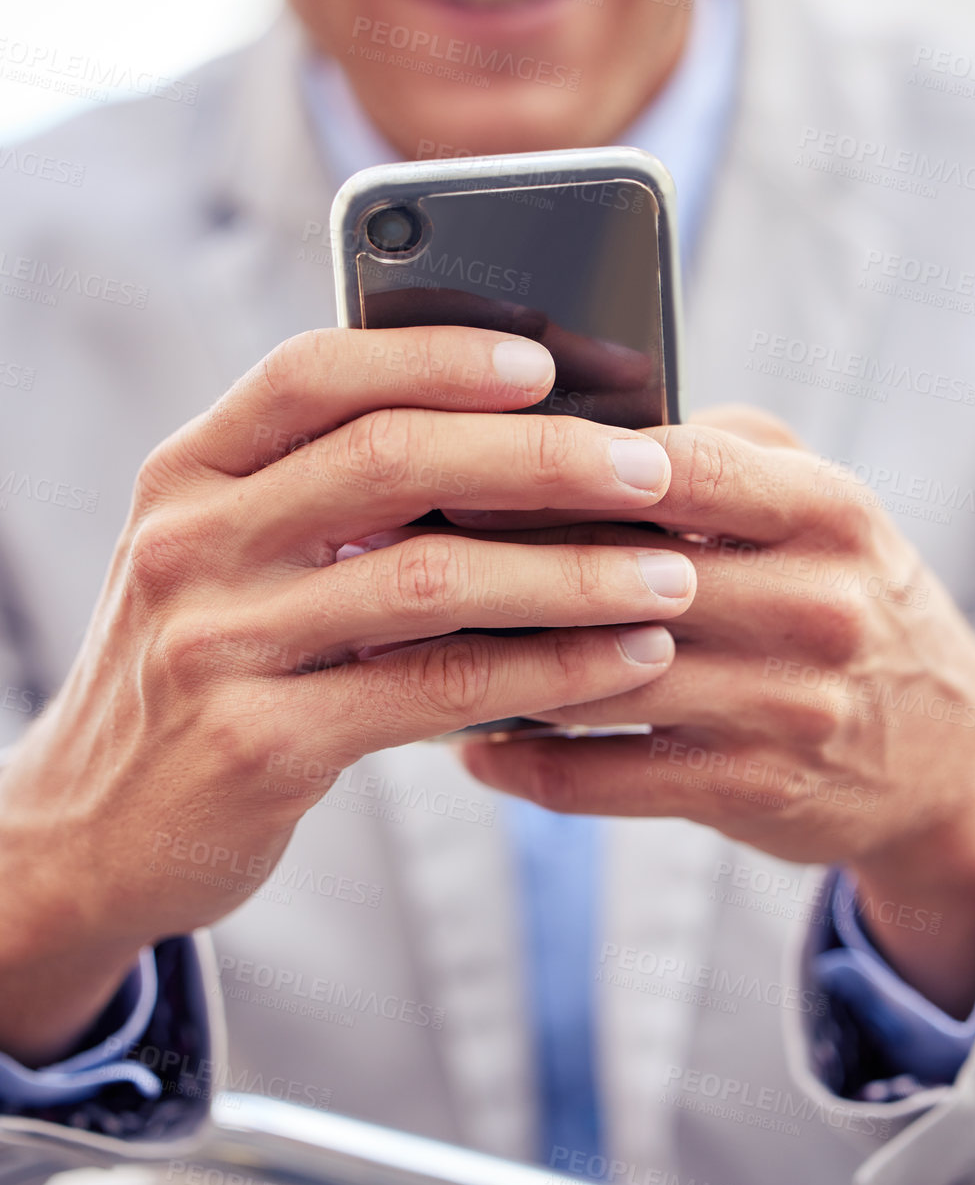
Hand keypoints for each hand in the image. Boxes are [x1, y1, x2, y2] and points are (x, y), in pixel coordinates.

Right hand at [0, 328, 697, 1061]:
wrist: (91, 830)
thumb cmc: (201, 675)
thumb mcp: (228, 568)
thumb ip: (322, 504)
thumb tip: (513, 449)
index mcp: (187, 477)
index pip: (315, 375)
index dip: (436, 355)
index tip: (547, 359)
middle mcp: (190, 545)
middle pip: (387, 461)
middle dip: (539, 459)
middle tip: (652, 468)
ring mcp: (217, 645)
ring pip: (428, 580)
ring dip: (571, 574)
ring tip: (673, 576)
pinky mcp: (258, 745)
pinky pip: (435, 691)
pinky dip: (544, 671)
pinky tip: (620, 662)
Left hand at [458, 407, 974, 1017]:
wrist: (946, 752)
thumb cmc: (847, 599)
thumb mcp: (821, 509)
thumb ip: (720, 456)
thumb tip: (572, 427)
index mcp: (828, 512)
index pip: (682, 466)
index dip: (561, 461)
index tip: (463, 452)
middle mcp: (816, 606)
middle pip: (623, 577)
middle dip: (501, 564)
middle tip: (393, 550)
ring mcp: (788, 708)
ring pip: (599, 681)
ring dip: (492, 668)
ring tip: (405, 645)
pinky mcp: (754, 792)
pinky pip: (610, 779)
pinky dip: (526, 763)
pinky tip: (470, 743)